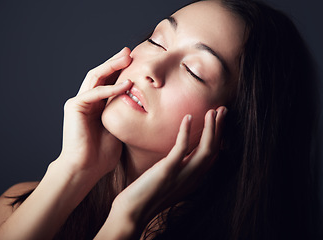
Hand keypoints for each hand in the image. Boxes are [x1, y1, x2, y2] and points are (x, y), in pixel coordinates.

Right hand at [57, 47, 132, 177]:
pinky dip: (111, 88)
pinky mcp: (74, 107)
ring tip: (127, 57)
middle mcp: (86, 101)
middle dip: (115, 63)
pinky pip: (95, 93)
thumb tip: (139, 103)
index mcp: (96, 106)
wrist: (86, 169)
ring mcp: (79, 103)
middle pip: (101, 75)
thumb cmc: (102, 155)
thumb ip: (123, 114)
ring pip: (96, 77)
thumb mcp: (118, 128)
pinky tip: (126, 84)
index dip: (121, 72)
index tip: (136, 63)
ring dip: (111, 66)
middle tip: (130, 52)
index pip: (108, 83)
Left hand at [111, 107, 226, 229]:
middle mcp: (192, 178)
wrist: (132, 213)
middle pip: (214, 150)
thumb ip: (178, 170)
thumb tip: (179, 158)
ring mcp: (181, 175)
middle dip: (220, 128)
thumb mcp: (169, 182)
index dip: (219, 136)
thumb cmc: (147, 196)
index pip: (212, 155)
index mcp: (193, 179)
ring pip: (205, 149)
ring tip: (213, 111)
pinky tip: (188, 117)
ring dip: (211, 128)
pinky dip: (186, 131)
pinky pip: (181, 148)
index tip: (219, 119)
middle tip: (223, 109)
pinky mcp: (167, 171)